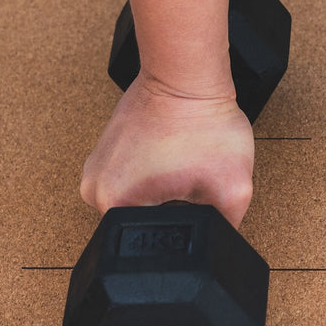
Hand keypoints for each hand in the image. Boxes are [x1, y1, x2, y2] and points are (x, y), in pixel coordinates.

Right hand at [80, 74, 254, 226]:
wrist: (186, 76)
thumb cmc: (204, 123)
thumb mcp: (232, 187)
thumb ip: (226, 230)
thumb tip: (221, 249)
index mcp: (112, 204)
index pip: (150, 243)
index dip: (183, 229)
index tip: (194, 198)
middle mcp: (93, 190)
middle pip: (143, 225)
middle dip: (174, 210)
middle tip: (189, 180)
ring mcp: (96, 168)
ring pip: (138, 202)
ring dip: (164, 192)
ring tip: (179, 167)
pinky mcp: (105, 153)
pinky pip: (132, 180)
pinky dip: (154, 175)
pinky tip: (171, 160)